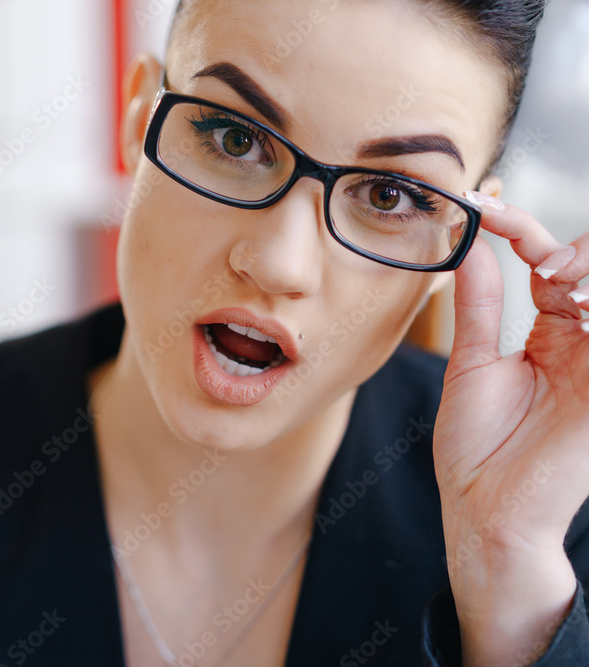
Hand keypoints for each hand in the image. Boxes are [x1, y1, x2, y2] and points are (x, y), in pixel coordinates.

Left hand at [434, 192, 588, 664]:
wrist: (484, 508)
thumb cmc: (476, 446)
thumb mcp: (472, 364)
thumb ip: (480, 307)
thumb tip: (471, 249)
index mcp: (553, 332)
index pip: (550, 262)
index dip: (521, 229)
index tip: (481, 204)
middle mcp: (587, 341)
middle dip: (575, 248)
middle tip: (540, 262)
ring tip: (558, 277)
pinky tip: (581, 302)